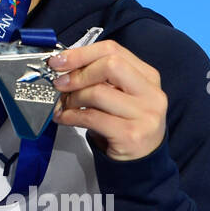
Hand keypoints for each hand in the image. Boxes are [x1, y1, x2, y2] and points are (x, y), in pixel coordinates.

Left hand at [47, 40, 166, 160]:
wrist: (140, 160)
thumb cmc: (124, 123)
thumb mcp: (118, 95)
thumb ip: (99, 77)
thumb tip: (64, 66)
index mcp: (148, 76)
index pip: (113, 50)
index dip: (81, 53)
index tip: (58, 61)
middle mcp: (151, 93)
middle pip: (110, 65)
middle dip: (78, 73)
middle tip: (60, 83)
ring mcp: (144, 115)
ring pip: (97, 92)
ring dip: (72, 98)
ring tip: (64, 105)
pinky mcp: (131, 135)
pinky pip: (91, 117)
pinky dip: (70, 116)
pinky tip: (64, 118)